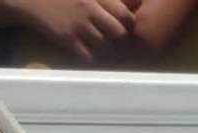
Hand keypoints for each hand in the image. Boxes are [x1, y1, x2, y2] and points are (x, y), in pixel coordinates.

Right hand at [21, 0, 136, 61]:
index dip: (130, 25)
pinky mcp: (67, 39)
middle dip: (122, 43)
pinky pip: (89, 58)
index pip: (125, 14)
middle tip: (118, 46)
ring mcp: (78, 26)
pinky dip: (94, 61)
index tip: (126, 29)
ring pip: (106, 48)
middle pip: (119, 34)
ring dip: (109, 54)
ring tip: (106, 53)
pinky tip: (92, 57)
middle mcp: (89, 10)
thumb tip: (125, 5)